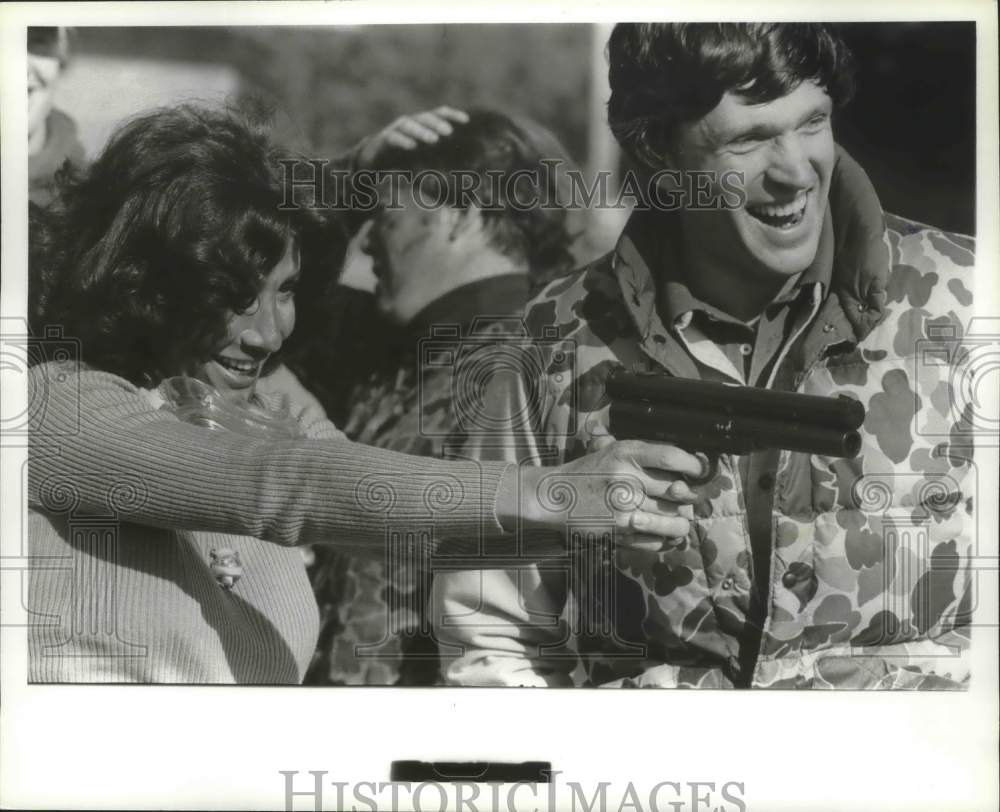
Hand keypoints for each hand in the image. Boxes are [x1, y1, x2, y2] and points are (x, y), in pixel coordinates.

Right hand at [354, 106, 469, 168]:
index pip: (439, 114)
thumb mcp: (424, 154)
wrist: (375, 158)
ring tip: (434, 140)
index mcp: (423, 124)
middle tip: (449, 132)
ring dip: (422, 131)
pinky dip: (403, 141)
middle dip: (437, 123)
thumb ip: (440, 155)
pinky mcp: (384, 139)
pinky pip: (394, 138)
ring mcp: (396, 129)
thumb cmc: (404, 156)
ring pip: (409, 125)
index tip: (466, 120)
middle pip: (425, 118)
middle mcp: (411, 122)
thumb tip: (465, 163)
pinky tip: (412, 147)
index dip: (453, 115)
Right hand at [499, 430, 703, 550]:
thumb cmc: (585, 472)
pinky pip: (657, 541)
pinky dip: (664, 540)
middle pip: (679, 491)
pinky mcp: (619, 532)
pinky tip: (661, 534)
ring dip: (681, 523)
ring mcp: (624, 509)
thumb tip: (684, 461)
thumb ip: (641, 452)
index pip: (672, 457)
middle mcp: (627, 479)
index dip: (694, 465)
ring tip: (677, 519)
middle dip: (688, 498)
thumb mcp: (608, 449)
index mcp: (625, 454)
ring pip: (674, 521)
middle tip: (686, 498)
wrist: (553, 497)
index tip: (700, 470)